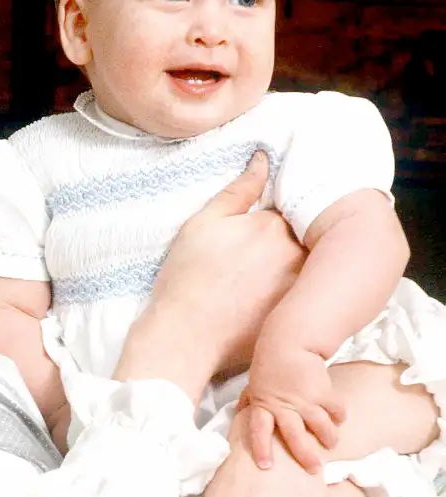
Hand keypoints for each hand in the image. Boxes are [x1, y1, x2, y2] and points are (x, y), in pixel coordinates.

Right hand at [152, 152, 305, 376]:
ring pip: (310, 263)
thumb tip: (263, 159)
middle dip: (291, 238)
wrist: (186, 337)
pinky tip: (270, 296)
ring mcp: (303, 286)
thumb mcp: (201, 225)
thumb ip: (237, 191)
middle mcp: (296, 254)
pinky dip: (301, 290)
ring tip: (264, 275)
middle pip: (305, 235)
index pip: (291, 206)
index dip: (275, 215)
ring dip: (298, 263)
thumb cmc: (187, 281)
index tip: (258, 228)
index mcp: (272, 226)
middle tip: (259, 254)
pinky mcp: (303, 315)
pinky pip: (310, 292)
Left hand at [243, 345, 345, 473]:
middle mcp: (283, 405)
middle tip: (314, 470)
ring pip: (320, 426)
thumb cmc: (270, 365)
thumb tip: (237, 412)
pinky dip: (339, 415)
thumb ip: (249, 399)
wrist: (289, 341)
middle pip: (294, 436)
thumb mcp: (255, 382)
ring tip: (331, 444)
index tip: (266, 466)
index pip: (259, 430)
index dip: (262, 448)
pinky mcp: (323, 392)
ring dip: (328, 437)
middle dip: (305, 455)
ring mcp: (305, 399)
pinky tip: (339, 418)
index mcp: (263, 404)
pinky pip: (335, 410)